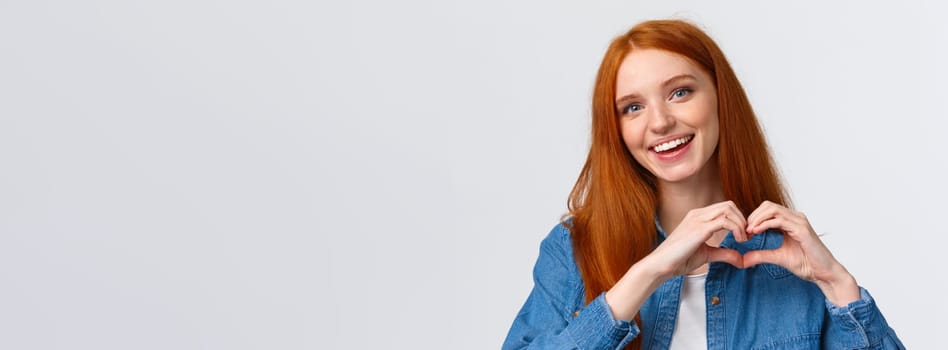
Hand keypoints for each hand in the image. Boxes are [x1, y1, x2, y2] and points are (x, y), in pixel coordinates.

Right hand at [642, 201, 746, 279]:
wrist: (662, 264)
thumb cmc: (679, 259)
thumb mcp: (707, 254)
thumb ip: (724, 253)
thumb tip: (741, 259)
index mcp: (697, 217)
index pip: (724, 208)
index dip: (738, 219)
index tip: (744, 236)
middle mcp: (697, 214)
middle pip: (729, 205)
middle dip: (742, 219)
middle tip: (747, 236)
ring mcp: (698, 219)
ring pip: (728, 209)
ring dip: (741, 223)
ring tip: (743, 239)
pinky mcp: (700, 228)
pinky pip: (725, 221)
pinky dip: (737, 229)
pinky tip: (739, 240)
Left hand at [742, 201, 859, 305]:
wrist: (824, 273)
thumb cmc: (806, 264)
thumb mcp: (778, 257)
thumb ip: (761, 255)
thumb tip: (743, 259)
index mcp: (790, 221)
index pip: (767, 209)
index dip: (753, 218)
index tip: (743, 231)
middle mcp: (795, 217)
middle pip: (768, 205)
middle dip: (752, 216)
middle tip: (743, 230)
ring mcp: (800, 221)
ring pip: (772, 209)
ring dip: (756, 219)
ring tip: (748, 231)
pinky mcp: (802, 229)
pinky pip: (779, 220)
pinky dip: (764, 224)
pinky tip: (756, 231)